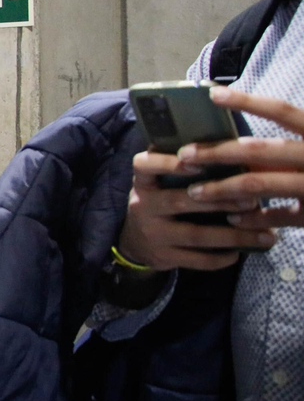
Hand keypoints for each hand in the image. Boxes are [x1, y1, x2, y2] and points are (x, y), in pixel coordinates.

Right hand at [117, 84, 290, 270]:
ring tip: (266, 234)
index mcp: (143, 180)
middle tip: (254, 199)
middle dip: (221, 200)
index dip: (169, 163)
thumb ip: (182, 164)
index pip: (145, 165)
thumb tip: (229, 141)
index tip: (199, 162)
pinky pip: (197, 259)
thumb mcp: (159, 181)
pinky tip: (243, 252)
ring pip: (196, 234)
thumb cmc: (159, 200)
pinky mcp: (164, 257)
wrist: (135, 243)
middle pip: (181, 201)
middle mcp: (144, 205)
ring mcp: (153, 233)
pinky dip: (222, 257)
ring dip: (234, 234)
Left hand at [178, 86, 303, 232]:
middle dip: (217, 152)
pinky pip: (277, 218)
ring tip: (194, 192)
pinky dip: (252, 218)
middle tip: (184, 155)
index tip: (213, 94)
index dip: (249, 101)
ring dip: (222, 188)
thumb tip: (242, 138)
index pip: (284, 112)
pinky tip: (232, 219)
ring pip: (258, 185)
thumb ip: (294, 139)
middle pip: (259, 150)